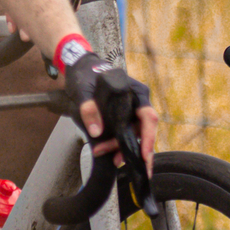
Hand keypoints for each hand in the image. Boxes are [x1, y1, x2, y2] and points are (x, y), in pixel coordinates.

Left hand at [55, 42, 158, 171]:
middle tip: (117, 161)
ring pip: (132, 134)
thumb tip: (96, 132)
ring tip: (109, 158)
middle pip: (141, 130)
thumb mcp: (83, 89)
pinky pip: (124, 134)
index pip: (148, 116)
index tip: (144, 155)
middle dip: (132, 148)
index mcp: (136, 92)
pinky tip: (109, 153)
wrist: (81, 69)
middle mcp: (137, 102)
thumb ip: (89, 108)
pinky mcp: (122, 117)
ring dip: (121, 148)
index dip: (148, 137)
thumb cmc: (86, 74)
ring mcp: (131, 111)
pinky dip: (118, 145)